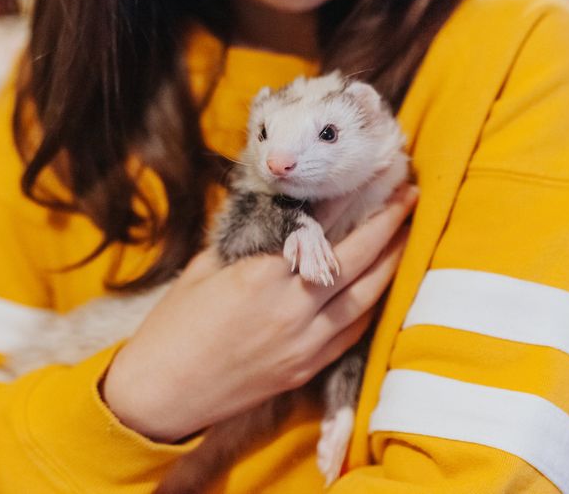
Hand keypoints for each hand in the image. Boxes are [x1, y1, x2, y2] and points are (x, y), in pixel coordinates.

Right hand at [100, 184, 416, 442]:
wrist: (160, 394)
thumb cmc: (173, 327)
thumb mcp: (203, 270)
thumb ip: (245, 241)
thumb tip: (274, 213)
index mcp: (262, 276)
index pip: (320, 226)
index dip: (348, 197)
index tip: (369, 173)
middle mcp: (292, 308)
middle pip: (357, 259)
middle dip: (388, 224)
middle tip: (408, 193)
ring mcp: (304, 343)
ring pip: (366, 297)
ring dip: (391, 262)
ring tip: (406, 232)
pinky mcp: (306, 369)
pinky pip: (353, 333)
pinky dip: (371, 304)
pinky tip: (380, 284)